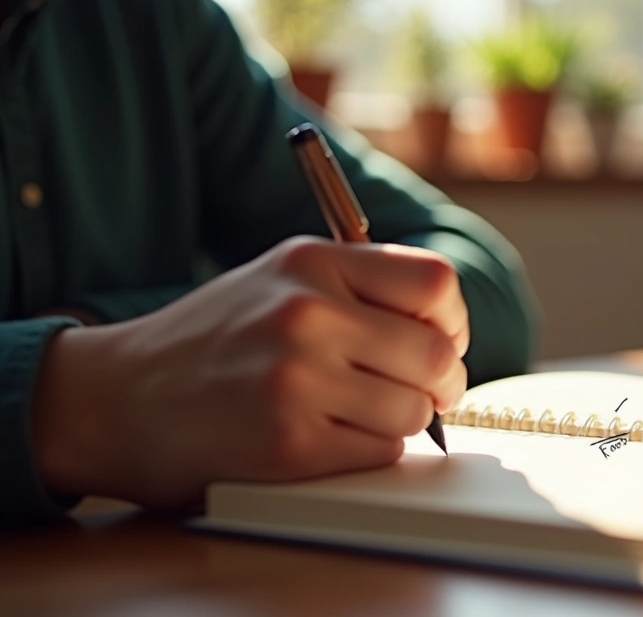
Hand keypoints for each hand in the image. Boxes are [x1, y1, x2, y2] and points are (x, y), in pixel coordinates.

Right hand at [31, 236, 468, 508]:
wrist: (121, 399)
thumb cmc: (216, 340)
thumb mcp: (281, 278)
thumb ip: (360, 286)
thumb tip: (447, 326)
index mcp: (312, 261)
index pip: (435, 282)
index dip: (451, 320)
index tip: (439, 340)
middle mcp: (305, 313)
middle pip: (436, 354)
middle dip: (441, 382)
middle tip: (424, 392)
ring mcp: (295, 379)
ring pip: (413, 410)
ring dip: (403, 421)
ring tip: (365, 413)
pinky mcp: (288, 442)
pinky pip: (381, 451)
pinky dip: (371, 450)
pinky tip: (334, 437)